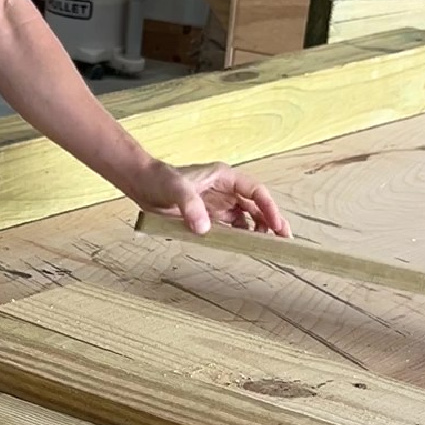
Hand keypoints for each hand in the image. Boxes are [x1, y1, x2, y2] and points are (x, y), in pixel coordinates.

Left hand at [130, 160, 291, 237]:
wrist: (140, 183)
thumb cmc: (159, 180)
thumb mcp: (176, 189)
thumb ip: (190, 207)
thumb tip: (205, 230)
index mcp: (226, 177)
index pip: (256, 192)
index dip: (269, 208)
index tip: (276, 225)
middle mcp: (226, 190)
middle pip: (256, 205)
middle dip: (271, 221)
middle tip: (283, 240)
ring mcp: (217, 203)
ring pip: (245, 217)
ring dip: (257, 230)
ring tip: (267, 246)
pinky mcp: (207, 215)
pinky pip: (228, 226)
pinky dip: (238, 236)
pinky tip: (243, 246)